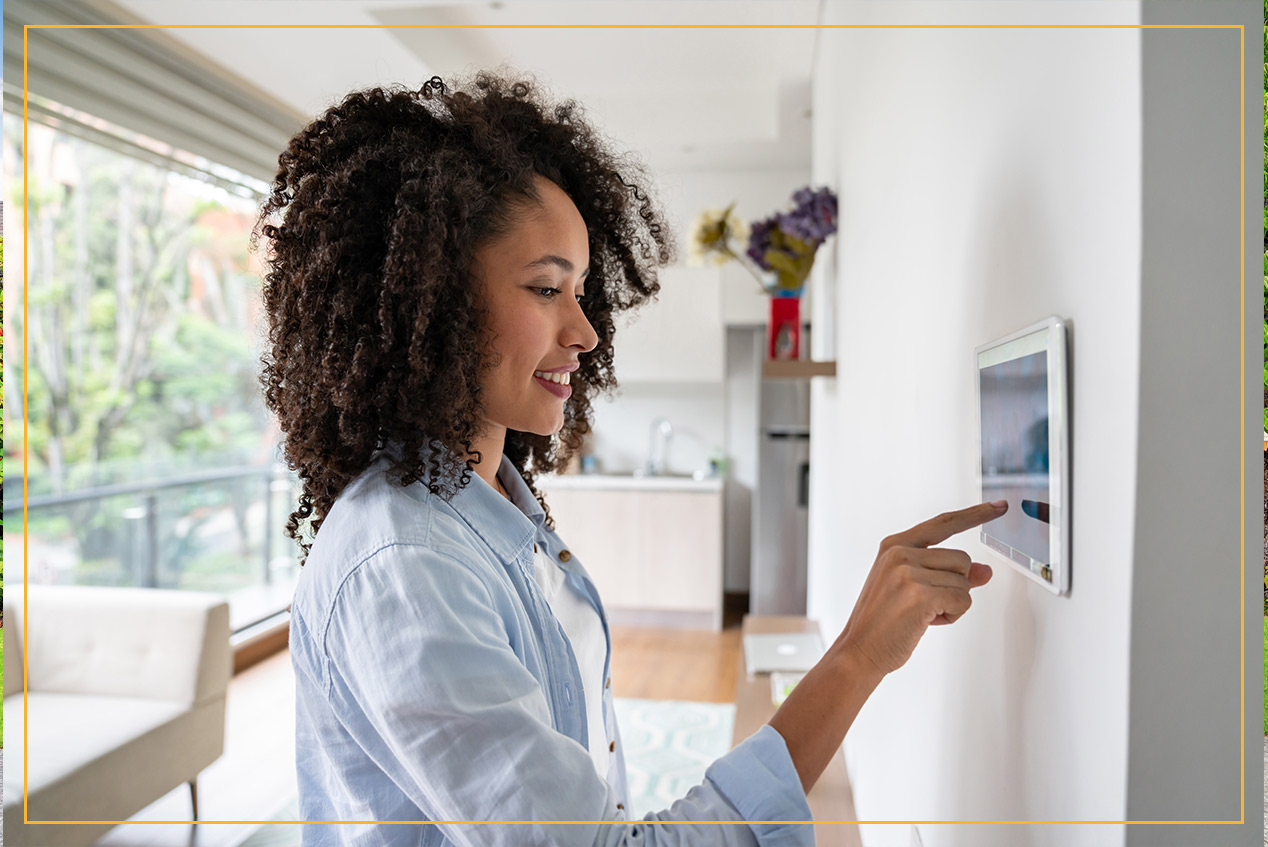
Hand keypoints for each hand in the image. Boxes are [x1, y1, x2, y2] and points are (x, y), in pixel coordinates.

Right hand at [838, 501, 1005, 676]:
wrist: (859, 650)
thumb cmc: (883, 622)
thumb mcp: (913, 589)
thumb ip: (947, 574)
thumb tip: (985, 571)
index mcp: (894, 545)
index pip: (943, 524)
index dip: (974, 515)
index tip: (999, 506)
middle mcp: (900, 552)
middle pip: (961, 559)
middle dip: (954, 586)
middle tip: (924, 605)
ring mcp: (908, 571)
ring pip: (964, 582)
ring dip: (953, 603)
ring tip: (922, 614)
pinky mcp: (920, 593)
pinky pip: (963, 600)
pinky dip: (952, 616)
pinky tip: (926, 622)